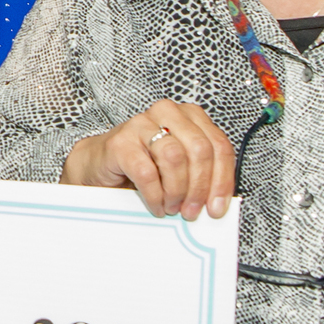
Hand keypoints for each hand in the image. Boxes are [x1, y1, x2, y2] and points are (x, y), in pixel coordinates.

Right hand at [62, 101, 233, 219]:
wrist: (100, 164)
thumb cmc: (143, 165)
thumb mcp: (179, 167)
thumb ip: (200, 176)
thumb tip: (217, 203)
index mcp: (189, 116)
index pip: (218, 145)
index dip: (222, 180)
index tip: (217, 207)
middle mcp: (167, 113)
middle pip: (199, 149)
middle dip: (200, 187)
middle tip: (192, 211)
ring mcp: (141, 124)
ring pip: (174, 157)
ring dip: (177, 191)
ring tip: (172, 207)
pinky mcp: (120, 142)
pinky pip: (147, 172)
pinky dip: (155, 195)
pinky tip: (156, 205)